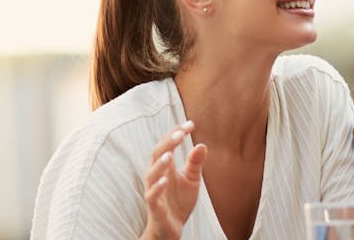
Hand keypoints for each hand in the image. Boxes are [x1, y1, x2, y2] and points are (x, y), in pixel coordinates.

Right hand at [141, 121, 208, 239]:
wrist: (172, 228)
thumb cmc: (179, 202)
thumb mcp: (192, 180)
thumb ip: (195, 163)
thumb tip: (202, 144)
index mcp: (165, 167)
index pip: (168, 145)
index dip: (176, 134)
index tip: (190, 124)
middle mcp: (157, 176)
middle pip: (157, 154)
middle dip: (168, 142)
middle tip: (180, 132)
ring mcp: (154, 190)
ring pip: (151, 174)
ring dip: (159, 164)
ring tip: (170, 155)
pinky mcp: (154, 207)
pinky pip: (152, 195)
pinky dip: (158, 187)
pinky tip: (165, 180)